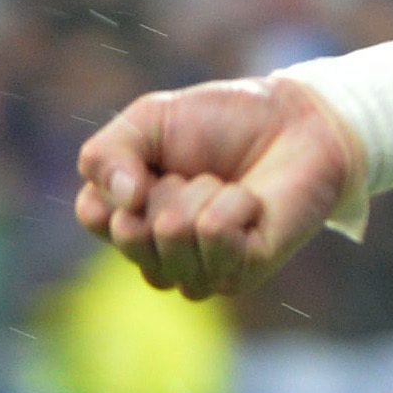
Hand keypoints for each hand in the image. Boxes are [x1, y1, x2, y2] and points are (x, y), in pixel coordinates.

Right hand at [69, 76, 359, 302]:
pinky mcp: (240, 274)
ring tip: (228, 185)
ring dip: (203, 192)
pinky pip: (214, 233)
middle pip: (129, 231)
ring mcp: (198, 272)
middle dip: (167, 185)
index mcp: (130, 221)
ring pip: (171, 233)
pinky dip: (234, 203)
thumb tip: (123, 205)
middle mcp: (158, 256)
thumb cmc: (224, 122)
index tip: (158, 158)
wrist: (299, 121)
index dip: (122, 177)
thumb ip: (106, 154)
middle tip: (201, 173)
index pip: (94, 215)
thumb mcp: (149, 119)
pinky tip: (253, 202)